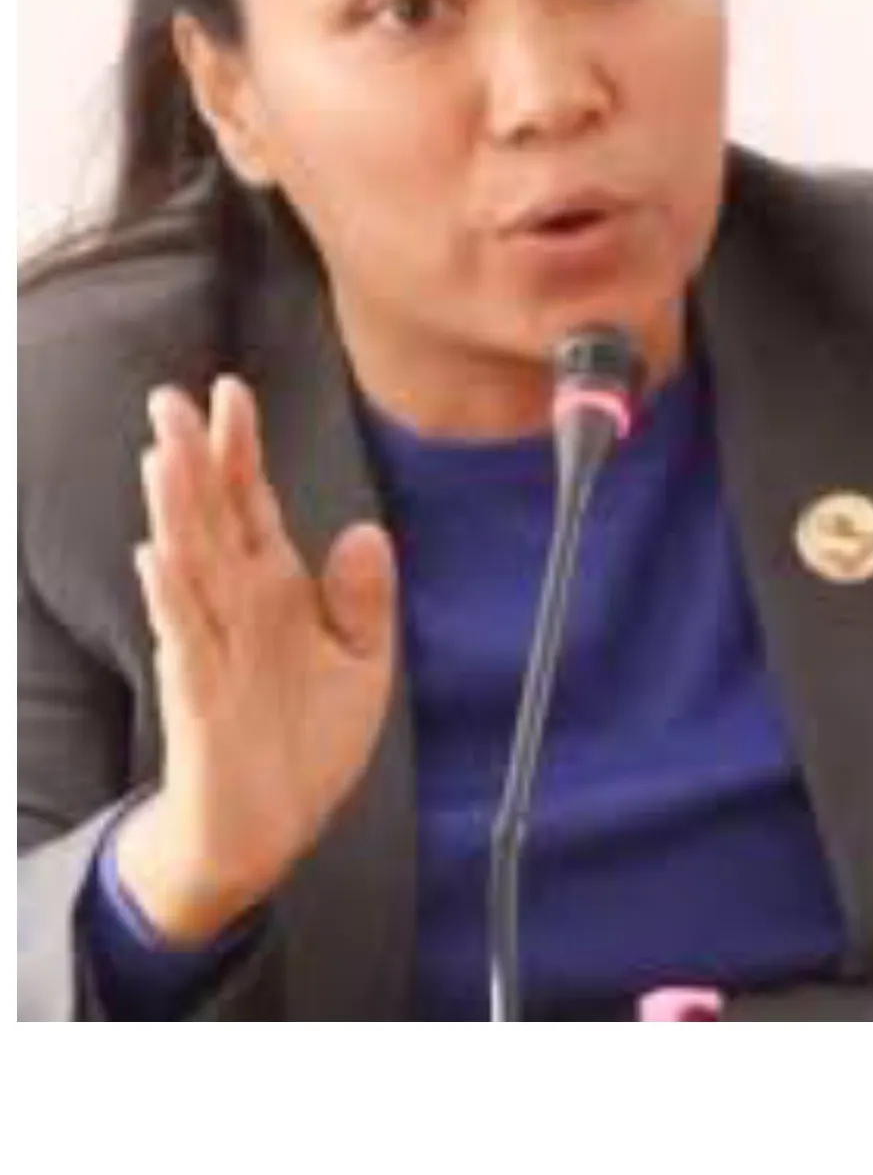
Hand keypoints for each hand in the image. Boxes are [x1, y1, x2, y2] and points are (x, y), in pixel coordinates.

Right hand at [116, 375, 396, 944]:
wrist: (271, 830)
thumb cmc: (306, 739)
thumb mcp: (360, 663)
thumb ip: (362, 598)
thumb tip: (369, 528)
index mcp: (274, 586)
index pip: (250, 502)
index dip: (239, 447)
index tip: (229, 388)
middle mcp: (236, 605)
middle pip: (209, 518)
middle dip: (191, 458)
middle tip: (169, 397)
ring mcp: (213, 646)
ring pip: (189, 565)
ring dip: (175, 510)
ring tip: (162, 454)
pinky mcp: (200, 696)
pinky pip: (185, 640)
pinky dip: (171, 598)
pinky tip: (157, 556)